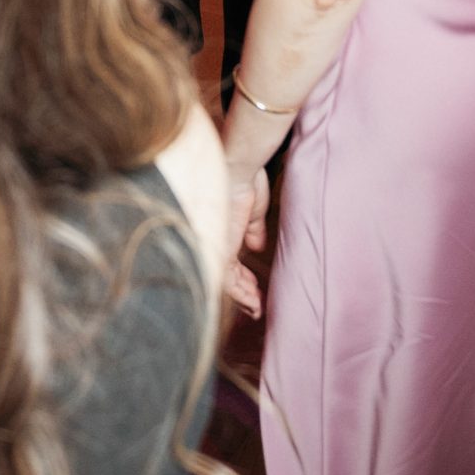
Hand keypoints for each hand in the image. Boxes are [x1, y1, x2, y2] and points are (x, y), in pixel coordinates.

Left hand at [222, 166, 269, 318]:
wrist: (238, 166)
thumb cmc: (246, 180)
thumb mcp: (252, 210)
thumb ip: (252, 230)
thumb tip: (256, 246)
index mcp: (224, 230)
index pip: (230, 261)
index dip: (243, 277)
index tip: (256, 287)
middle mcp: (217, 240)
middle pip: (226, 274)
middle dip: (242, 290)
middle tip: (257, 304)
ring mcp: (217, 245)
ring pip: (224, 282)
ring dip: (243, 296)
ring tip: (256, 307)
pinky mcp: (220, 248)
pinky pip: (226, 281)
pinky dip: (241, 294)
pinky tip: (253, 303)